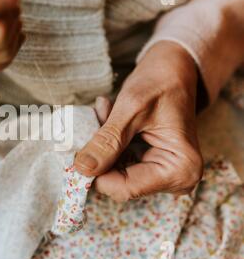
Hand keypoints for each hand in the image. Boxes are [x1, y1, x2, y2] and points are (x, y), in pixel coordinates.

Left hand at [75, 41, 203, 201]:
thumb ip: (107, 142)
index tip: (77, 152)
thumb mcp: (130, 110)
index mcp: (180, 170)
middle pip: (118, 183)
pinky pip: (117, 163)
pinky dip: (108, 143)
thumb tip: (82, 169)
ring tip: (108, 112)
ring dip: (102, 144)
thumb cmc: (160, 83)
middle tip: (99, 116)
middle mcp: (176, 179)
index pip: (125, 188)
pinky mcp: (150, 166)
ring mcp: (163, 175)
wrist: (173, 70)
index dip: (96, 173)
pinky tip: (111, 117)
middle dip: (100, 153)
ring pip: (113, 172)